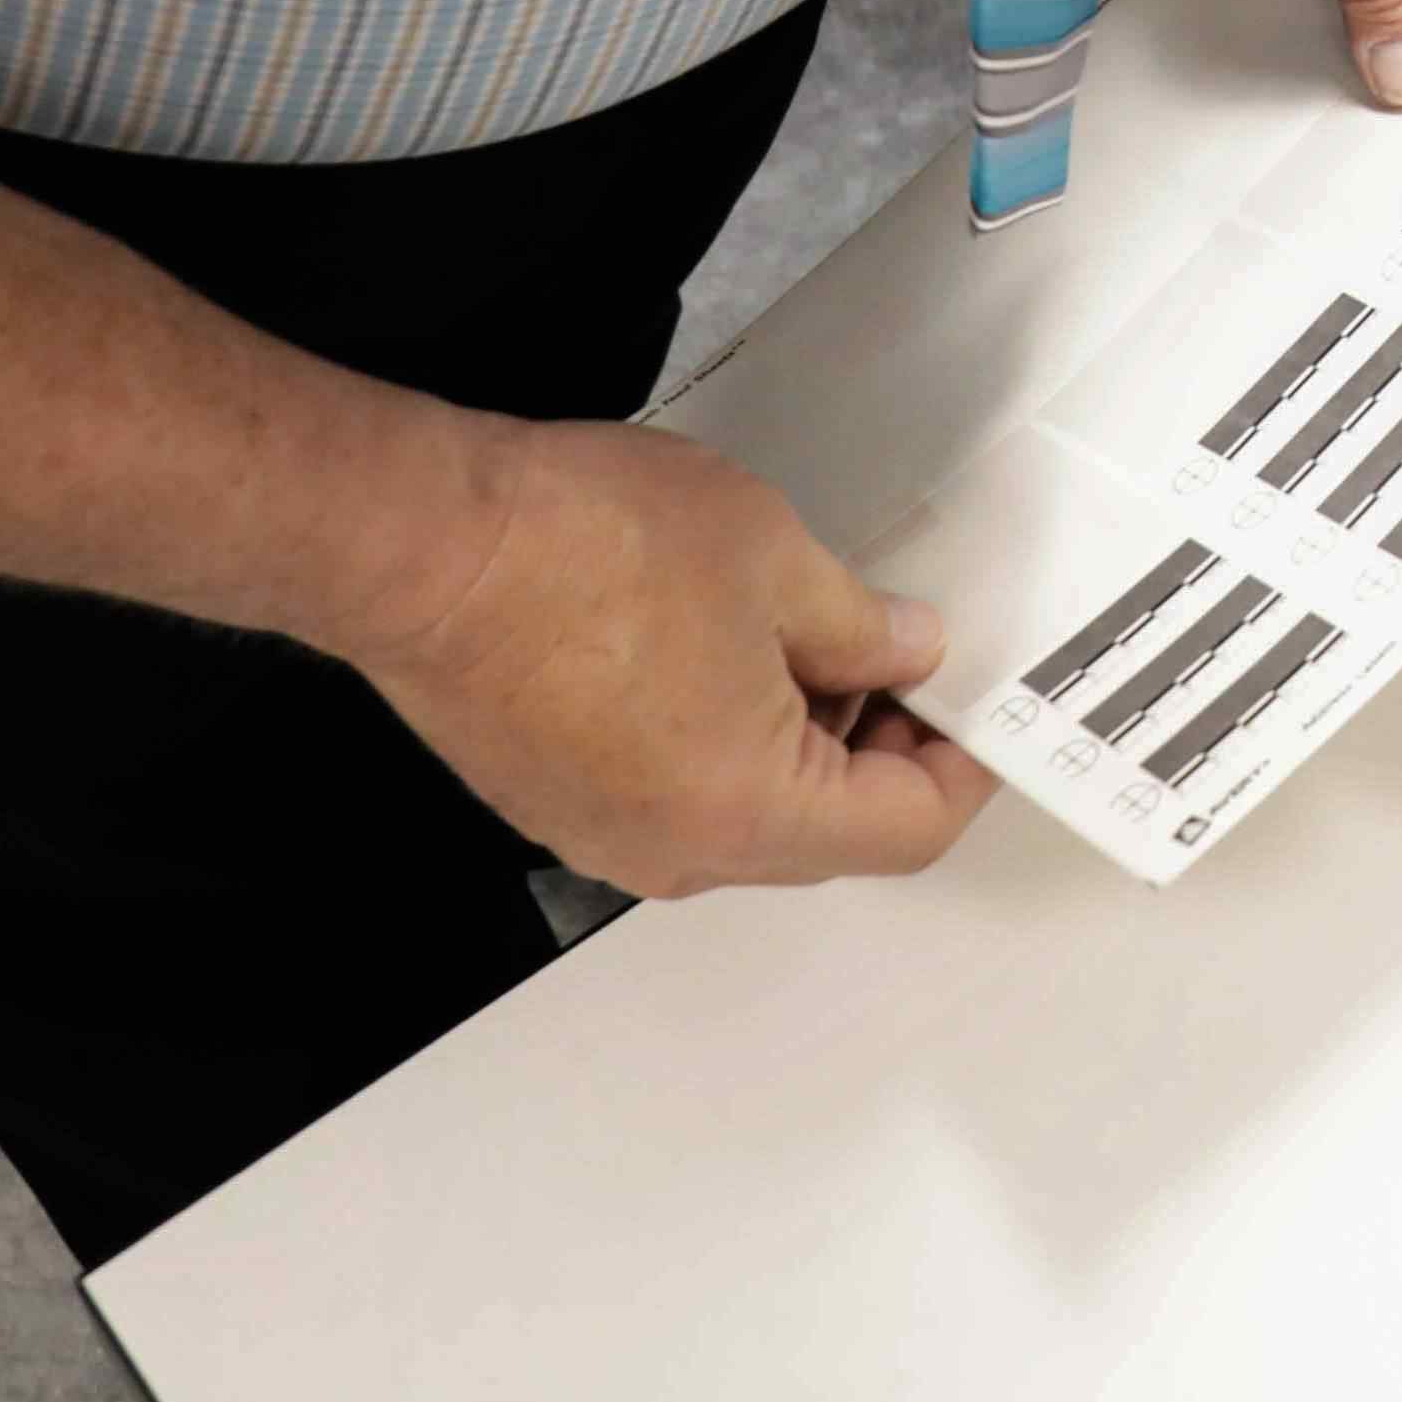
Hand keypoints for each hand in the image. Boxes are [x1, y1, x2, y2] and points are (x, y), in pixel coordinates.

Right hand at [333, 417, 1000, 900]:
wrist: (425, 549)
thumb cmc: (581, 551)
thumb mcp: (775, 560)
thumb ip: (861, 625)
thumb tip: (905, 652)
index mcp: (751, 813)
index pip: (907, 828)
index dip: (961, 762)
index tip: (976, 705)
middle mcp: (676, 853)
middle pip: (828, 830)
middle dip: (877, 740)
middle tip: (894, 643)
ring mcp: (604, 835)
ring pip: (748, 811)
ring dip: (798, 735)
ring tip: (798, 622)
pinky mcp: (553, 800)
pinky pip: (674, 791)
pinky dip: (721, 735)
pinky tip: (714, 639)